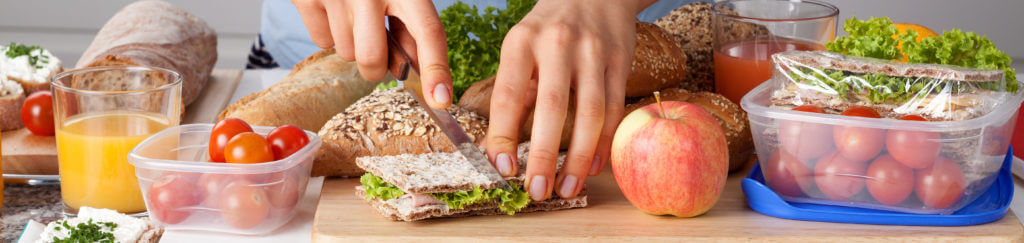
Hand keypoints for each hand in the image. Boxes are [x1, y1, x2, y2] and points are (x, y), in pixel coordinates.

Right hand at [291, 0, 452, 108]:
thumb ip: (413, 23)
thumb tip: (420, 70)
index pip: (429, 31)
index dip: (436, 69)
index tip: (440, 100)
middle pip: (373, 60)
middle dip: (376, 67)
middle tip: (378, 49)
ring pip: (347, 54)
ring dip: (353, 45)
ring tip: (355, 14)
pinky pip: (322, 41)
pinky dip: (329, 33)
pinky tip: (334, 9)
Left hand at [485, 0, 654, 200]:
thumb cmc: (549, 29)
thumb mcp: (521, 47)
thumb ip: (513, 92)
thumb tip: (498, 149)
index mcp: (521, 42)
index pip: (508, 95)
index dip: (504, 135)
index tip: (502, 169)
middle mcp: (558, 44)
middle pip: (553, 107)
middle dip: (544, 155)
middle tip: (537, 191)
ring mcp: (594, 52)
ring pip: (591, 113)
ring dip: (579, 157)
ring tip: (567, 188)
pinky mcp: (621, 60)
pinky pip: (615, 108)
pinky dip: (604, 142)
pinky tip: (593, 166)